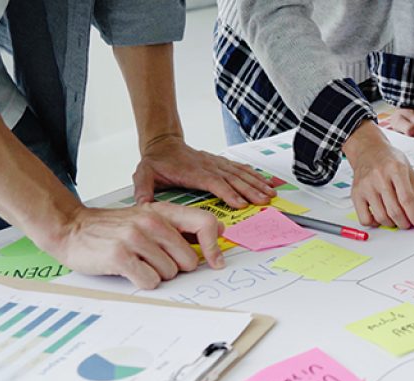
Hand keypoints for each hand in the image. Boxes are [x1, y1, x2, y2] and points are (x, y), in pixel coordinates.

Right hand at [45, 202, 225, 289]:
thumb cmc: (115, 228)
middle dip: (176, 267)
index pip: (205, 223)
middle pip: (189, 261)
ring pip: (170, 274)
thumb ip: (181, 227)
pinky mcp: (120, 256)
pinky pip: (150, 281)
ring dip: (156, 274)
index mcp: (163, 212)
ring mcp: (135, 238)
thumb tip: (217, 233)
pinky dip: (142, 281)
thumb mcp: (149, 218)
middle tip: (154, 260)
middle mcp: (151, 222)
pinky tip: (129, 270)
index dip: (215, 247)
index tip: (216, 262)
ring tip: (138, 262)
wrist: (71, 228)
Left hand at [132, 135, 275, 208]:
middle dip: (250, 190)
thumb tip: (142, 204)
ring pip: (240, 173)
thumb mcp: (144, 174)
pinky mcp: (220, 163)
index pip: (214, 182)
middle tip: (264, 200)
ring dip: (256, 183)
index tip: (241, 203)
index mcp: (192, 171)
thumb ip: (143, 188)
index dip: (228, 192)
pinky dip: (254, 175)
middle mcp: (208, 166)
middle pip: (233, 178)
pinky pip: (240, 168)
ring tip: (270, 193)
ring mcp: (215, 163)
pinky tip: (264, 181)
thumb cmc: (156, 161)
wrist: (163, 143)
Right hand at [344, 121, 413, 228]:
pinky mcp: (356, 194)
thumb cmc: (390, 161)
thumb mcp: (410, 173)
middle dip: (404, 222)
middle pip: (394, 210)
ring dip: (392, 224)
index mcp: (396, 169)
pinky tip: (380, 216)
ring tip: (396, 219)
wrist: (369, 150)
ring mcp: (366, 186)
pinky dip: (375, 223)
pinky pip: (365, 218)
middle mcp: (379, 177)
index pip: (407, 199)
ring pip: (381, 217)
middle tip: (408, 222)